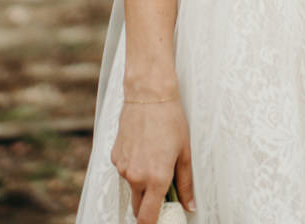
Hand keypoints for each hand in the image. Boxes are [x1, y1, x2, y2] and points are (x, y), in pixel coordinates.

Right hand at [112, 98, 192, 223]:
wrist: (148, 93)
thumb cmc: (170, 119)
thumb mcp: (184, 151)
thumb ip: (185, 183)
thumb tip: (189, 206)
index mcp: (156, 178)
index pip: (148, 219)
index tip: (160, 221)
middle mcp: (136, 177)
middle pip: (138, 208)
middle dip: (148, 206)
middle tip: (161, 192)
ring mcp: (123, 167)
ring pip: (132, 188)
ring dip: (141, 184)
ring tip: (154, 158)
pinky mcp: (115, 157)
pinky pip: (125, 171)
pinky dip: (133, 167)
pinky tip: (143, 148)